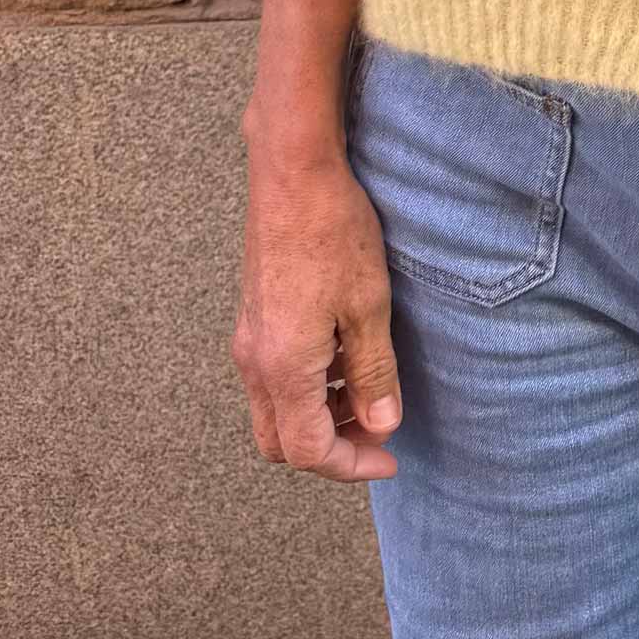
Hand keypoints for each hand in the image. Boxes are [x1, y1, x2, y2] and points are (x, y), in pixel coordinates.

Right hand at [230, 143, 403, 480]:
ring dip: (318, 418)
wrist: (293, 173)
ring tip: (366, 392)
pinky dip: (307, 388)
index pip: (307, 450)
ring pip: (274, 410)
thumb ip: (373, 372)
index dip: (350, 465)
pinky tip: (343, 358)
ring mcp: (249, 338)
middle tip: (375, 434)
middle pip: (280, 442)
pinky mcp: (254, 317)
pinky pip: (272, 377)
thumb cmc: (333, 232)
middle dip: (329, 450)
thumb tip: (380, 425)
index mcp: (282, 367)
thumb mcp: (368, 305)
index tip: (389, 458)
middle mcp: (255, 361)